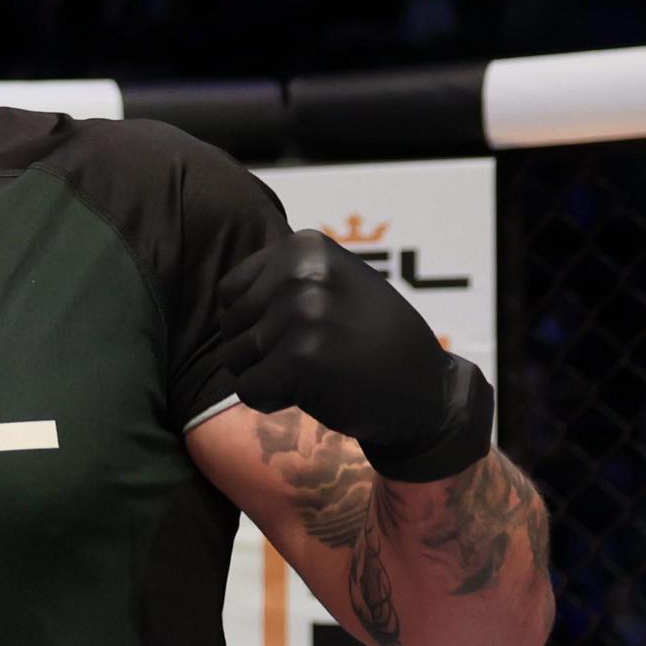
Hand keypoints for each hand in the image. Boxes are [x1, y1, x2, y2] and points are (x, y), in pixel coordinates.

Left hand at [210, 229, 489, 479]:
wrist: (425, 389)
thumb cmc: (368, 338)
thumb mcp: (333, 282)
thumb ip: (283, 274)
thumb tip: (220, 290)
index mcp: (304, 246)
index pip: (229, 293)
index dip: (259, 322)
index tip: (309, 326)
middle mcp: (301, 272)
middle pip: (228, 326)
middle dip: (260, 350)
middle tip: (315, 352)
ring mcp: (301, 313)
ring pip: (234, 358)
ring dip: (267, 374)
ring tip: (317, 369)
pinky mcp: (299, 357)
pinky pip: (248, 388)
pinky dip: (272, 399)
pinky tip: (313, 391)